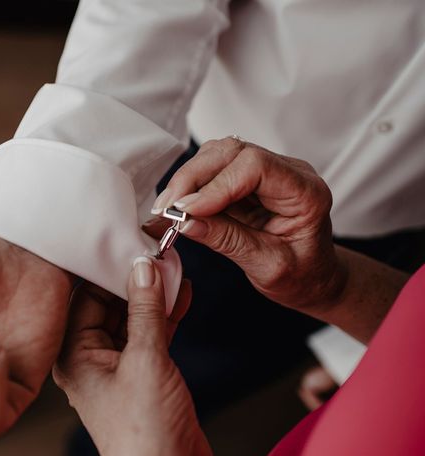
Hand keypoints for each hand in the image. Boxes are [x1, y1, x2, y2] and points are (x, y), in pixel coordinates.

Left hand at [53, 257, 215, 455]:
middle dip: (134, 279)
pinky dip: (166, 316)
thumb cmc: (145, 434)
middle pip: (109, 304)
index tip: (129, 243)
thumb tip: (144, 267)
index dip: (107, 268)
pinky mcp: (143, 374)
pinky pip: (151, 334)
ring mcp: (117, 367)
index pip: (85, 296)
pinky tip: (182, 294)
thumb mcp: (146, 360)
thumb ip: (145, 310)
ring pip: (133, 318)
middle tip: (156, 250)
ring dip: (154, 295)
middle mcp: (90, 358)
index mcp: (73, 355)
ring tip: (174, 265)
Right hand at [146, 137, 343, 315]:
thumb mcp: (268, 267)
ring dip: (188, 178)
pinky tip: (178, 205)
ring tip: (168, 208)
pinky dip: (191, 185)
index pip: (255, 167)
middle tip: (166, 208)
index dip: (216, 185)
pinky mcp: (247, 179)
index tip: (187, 210)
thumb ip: (228, 241)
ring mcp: (268, 172)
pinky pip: (214, 169)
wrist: (313, 279)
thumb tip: (186, 221)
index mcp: (306, 193)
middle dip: (193, 177)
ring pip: (218, 155)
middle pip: (232, 152)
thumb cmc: (302, 277)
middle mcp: (288, 173)